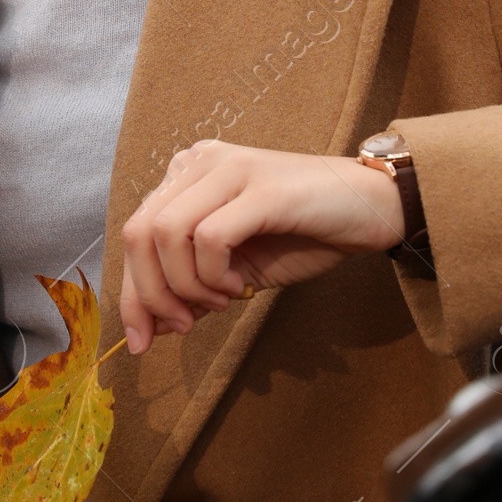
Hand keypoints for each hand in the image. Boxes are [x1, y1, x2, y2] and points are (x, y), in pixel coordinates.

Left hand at [118, 141, 404, 355]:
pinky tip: (237, 286)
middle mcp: (201, 161)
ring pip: (167, 234)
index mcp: (188, 175)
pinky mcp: (259, 187)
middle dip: (151, 295)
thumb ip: (190, 286)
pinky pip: (209, 238)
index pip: (134, 233)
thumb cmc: (304, 235)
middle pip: (139, 233)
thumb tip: (149, 327)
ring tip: (221, 300)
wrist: (370, 211)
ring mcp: (230, 168)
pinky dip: (213, 275)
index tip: (141, 340)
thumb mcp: (235, 268)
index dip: (132, 293)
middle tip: (183, 325)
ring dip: (186, 285)